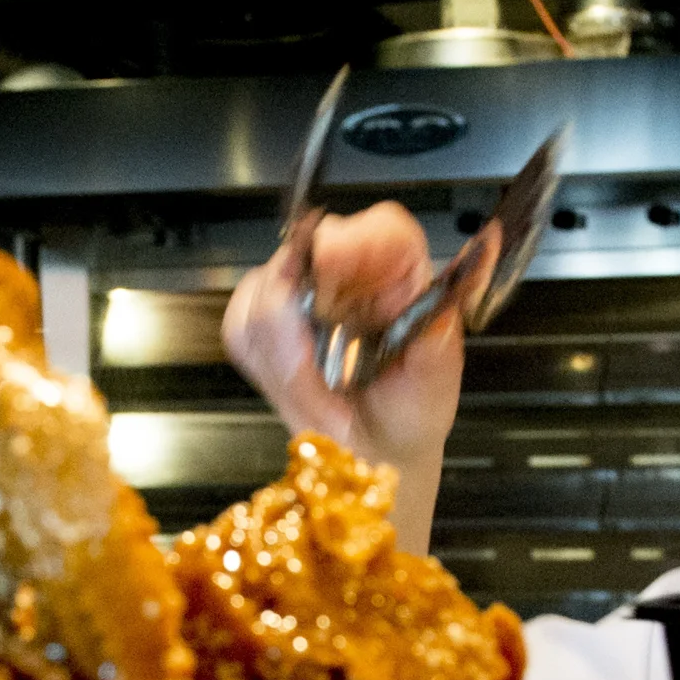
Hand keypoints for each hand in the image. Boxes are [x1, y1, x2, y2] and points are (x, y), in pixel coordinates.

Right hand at [222, 203, 467, 549]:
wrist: (376, 449)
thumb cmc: (410, 411)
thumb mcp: (435, 388)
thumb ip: (435, 350)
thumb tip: (439, 316)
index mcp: (401, 272)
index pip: (381, 230)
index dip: (351, 243)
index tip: (327, 267)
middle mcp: (352, 269)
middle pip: (306, 253)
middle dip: (297, 322)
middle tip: (310, 381)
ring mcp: (303, 289)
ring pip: (265, 290)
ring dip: (281, 357)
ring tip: (315, 400)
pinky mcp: (262, 315)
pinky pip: (240, 322)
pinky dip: (260, 362)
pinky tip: (291, 388)